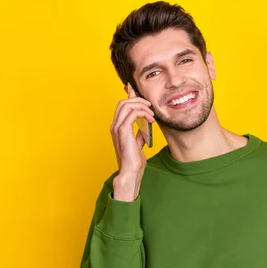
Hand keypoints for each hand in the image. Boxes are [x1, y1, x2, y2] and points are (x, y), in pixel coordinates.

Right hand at [110, 83, 155, 200]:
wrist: (131, 171)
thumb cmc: (134, 161)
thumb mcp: (137, 144)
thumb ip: (139, 135)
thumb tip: (144, 128)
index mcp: (117, 128)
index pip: (122, 106)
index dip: (130, 97)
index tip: (142, 96)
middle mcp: (115, 126)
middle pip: (123, 102)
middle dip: (138, 100)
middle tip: (150, 106)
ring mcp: (117, 128)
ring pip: (126, 105)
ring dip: (141, 105)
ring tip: (151, 113)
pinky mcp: (123, 131)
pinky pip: (132, 113)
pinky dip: (142, 112)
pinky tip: (150, 118)